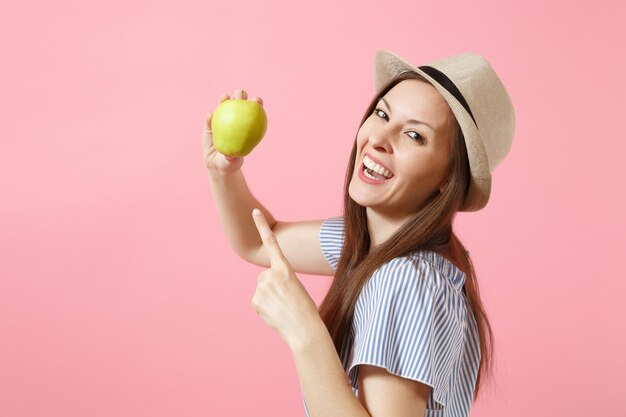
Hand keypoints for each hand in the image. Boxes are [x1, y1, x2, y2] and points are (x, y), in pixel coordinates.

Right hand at [202, 89, 263, 174]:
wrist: (217, 164)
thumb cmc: (229, 163)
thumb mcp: (231, 162)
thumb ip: (231, 159)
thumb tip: (231, 156)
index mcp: (245, 126)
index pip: (253, 113)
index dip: (256, 104)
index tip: (257, 100)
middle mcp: (234, 120)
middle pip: (238, 104)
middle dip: (240, 95)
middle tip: (239, 95)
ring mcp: (221, 121)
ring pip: (223, 107)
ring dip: (224, 100)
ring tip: (224, 97)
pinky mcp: (210, 125)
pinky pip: (209, 120)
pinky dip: (210, 118)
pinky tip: (210, 116)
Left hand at [250, 208, 320, 348]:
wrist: (304, 330)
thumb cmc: (305, 308)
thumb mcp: (295, 286)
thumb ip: (278, 280)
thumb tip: (263, 286)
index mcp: (285, 268)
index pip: (272, 243)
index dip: (262, 226)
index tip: (254, 212)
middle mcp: (270, 275)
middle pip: (266, 275)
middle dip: (273, 285)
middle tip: (287, 298)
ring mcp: (260, 288)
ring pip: (262, 288)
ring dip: (270, 297)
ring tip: (282, 307)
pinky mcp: (254, 301)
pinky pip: (258, 300)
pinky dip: (265, 307)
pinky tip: (275, 313)